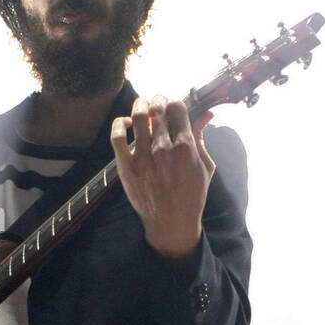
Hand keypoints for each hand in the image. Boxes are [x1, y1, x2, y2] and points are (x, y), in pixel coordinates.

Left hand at [110, 96, 214, 259]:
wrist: (171, 223)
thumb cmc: (191, 196)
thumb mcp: (204, 166)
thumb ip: (202, 138)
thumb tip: (207, 114)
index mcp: (185, 147)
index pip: (178, 108)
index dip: (176, 104)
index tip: (174, 109)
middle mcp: (163, 150)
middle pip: (158, 109)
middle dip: (159, 101)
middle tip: (158, 103)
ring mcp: (143, 158)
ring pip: (138, 117)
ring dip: (140, 105)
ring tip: (142, 106)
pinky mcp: (126, 167)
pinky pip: (117, 137)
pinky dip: (119, 124)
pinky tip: (126, 123)